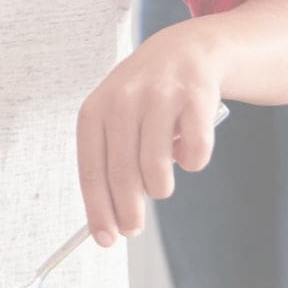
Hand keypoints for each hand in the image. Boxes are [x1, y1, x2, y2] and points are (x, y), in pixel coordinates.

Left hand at [76, 25, 224, 247]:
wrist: (188, 49)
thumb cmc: (146, 94)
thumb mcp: (116, 117)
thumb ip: (110, 160)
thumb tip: (109, 220)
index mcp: (96, 108)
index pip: (91, 169)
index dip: (98, 209)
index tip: (105, 239)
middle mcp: (124, 99)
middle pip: (122, 175)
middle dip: (128, 212)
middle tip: (134, 228)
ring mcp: (160, 96)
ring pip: (157, 170)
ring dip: (161, 187)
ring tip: (162, 179)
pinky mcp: (196, 97)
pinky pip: (195, 155)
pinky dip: (194, 162)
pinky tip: (188, 148)